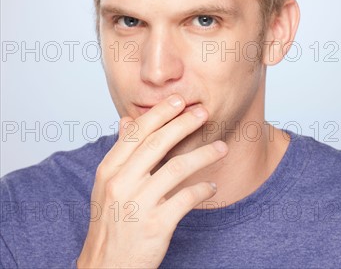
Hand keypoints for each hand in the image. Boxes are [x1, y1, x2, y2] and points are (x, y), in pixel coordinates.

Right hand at [77, 95, 227, 267]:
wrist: (107, 268)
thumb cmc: (110, 223)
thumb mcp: (106, 185)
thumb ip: (120, 152)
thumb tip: (126, 120)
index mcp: (108, 170)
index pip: (136, 133)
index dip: (159, 114)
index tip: (179, 100)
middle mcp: (121, 184)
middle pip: (157, 144)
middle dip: (183, 124)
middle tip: (203, 113)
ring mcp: (138, 205)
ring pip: (177, 168)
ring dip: (203, 154)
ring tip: (221, 147)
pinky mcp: (156, 225)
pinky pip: (186, 199)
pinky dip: (202, 190)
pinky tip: (211, 187)